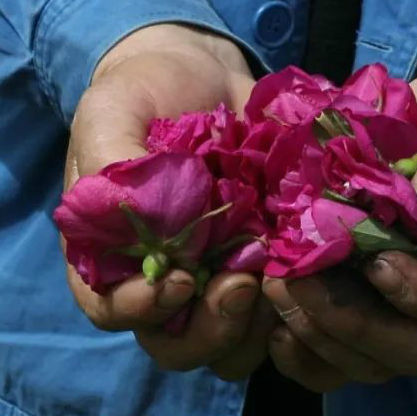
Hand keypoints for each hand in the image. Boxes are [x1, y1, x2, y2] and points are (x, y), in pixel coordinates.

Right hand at [63, 23, 274, 379]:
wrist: (198, 70)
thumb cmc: (141, 93)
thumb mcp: (111, 112)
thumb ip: (109, 160)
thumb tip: (136, 215)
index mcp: (108, 257)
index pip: (111, 311)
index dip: (140, 311)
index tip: (177, 282)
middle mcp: (161, 281)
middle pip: (177, 345)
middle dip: (210, 330)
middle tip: (241, 285)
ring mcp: (215, 279)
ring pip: (233, 345)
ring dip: (257, 327)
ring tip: (278, 277)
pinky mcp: (263, 268)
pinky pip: (280, 314)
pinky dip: (296, 303)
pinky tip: (308, 266)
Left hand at [264, 56, 416, 389]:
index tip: (377, 263)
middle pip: (412, 349)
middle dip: (351, 323)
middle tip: (298, 282)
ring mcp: (412, 318)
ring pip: (369, 361)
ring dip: (318, 333)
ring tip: (276, 286)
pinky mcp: (369, 313)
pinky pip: (338, 359)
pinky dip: (305, 353)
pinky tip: (274, 329)